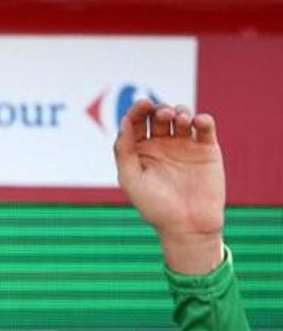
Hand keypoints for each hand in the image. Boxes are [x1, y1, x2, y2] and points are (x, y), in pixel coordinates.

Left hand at [114, 100, 224, 273]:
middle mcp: (162, 144)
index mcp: (140, 150)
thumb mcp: (131, 179)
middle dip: (160, 109)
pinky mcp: (207, 149)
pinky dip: (202, 119)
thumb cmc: (154, 206)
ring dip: (180, 111)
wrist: (187, 225)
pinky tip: (198, 122)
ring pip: (182, 116)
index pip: (136, 122)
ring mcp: (185, 145)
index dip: (137, 110)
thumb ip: (124, 150)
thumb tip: (123, 122)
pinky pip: (205, 127)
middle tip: (163, 114)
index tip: (142, 105)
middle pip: (159, 116)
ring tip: (180, 120)